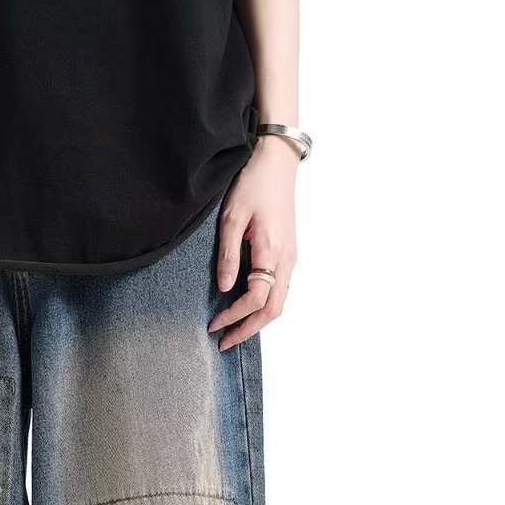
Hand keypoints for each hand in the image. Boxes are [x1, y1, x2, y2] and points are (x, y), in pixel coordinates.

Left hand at [209, 141, 297, 350]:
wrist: (277, 162)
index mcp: (272, 252)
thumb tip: (225, 288)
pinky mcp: (288, 253)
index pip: (255, 299)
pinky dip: (265, 305)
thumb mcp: (232, 218)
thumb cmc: (253, 184)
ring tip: (234, 330)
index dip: (234, 316)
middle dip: (248, 329)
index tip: (213, 325)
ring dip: (257, 320)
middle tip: (225, 342)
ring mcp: (290, 258)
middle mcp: (287, 260)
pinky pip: (280, 289)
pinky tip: (248, 308)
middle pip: (273, 310)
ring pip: (279, 302)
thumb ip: (229, 255)